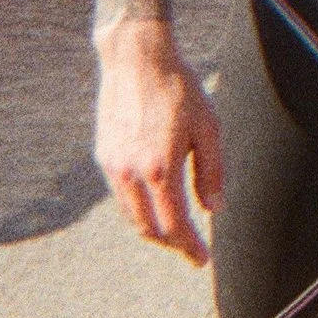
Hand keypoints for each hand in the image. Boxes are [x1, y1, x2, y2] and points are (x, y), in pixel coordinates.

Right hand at [94, 18, 224, 264]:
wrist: (136, 58)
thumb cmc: (178, 89)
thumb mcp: (208, 128)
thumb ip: (211, 172)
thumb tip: (214, 208)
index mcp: (159, 169)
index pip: (174, 225)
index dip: (189, 247)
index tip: (201, 259)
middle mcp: (130, 173)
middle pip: (148, 228)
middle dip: (171, 243)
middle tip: (190, 248)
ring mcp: (112, 165)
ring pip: (130, 215)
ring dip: (153, 229)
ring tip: (175, 230)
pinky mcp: (103, 155)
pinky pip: (120, 195)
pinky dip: (138, 208)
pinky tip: (155, 202)